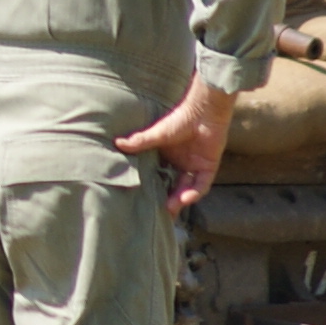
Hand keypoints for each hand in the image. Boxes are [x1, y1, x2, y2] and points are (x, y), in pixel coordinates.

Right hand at [119, 76, 236, 212]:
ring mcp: (195, 166)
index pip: (159, 176)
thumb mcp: (157, 134)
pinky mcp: (208, 167)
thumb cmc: (180, 119)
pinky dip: (194, 192)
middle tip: (158, 213)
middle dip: (167, 200)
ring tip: (169, 208)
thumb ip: (140, 141)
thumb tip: (117, 143)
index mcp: (167, 156)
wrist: (204, 111)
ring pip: (187, 188)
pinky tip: (186, 198)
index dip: (154, 188)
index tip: (144, 199)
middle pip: (173, 187)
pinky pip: (202, 184)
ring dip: (179, 199)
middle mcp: (181, 164)